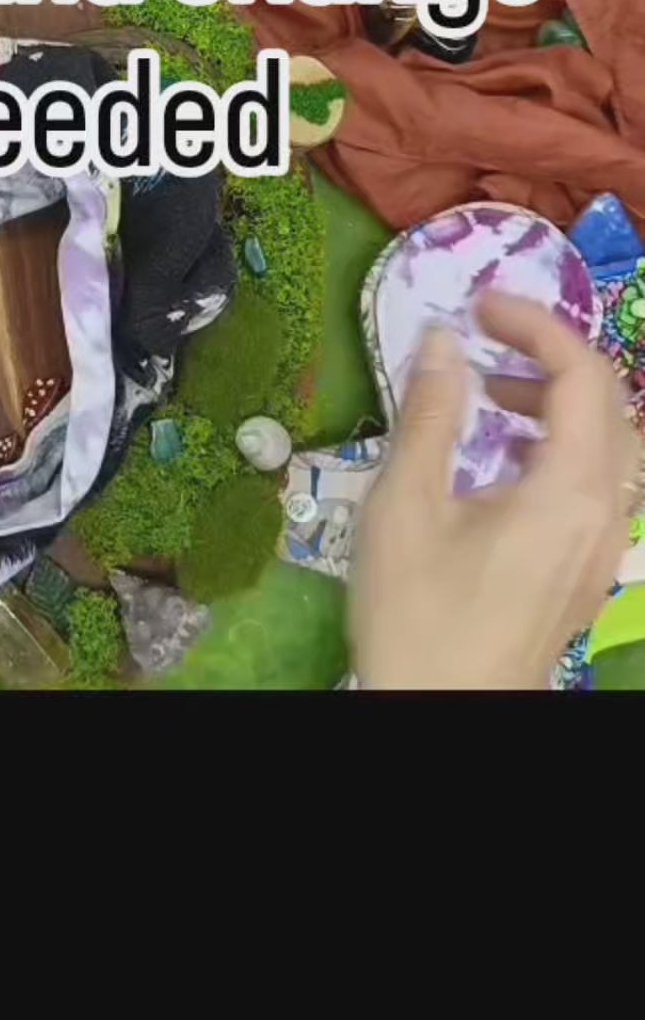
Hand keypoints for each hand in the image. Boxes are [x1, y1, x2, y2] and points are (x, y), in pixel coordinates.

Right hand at [352, 290, 636, 690]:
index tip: (478, 307)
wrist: (441, 713)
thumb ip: (430, 414)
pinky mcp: (589, 573)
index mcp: (571, 488)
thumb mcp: (404, 506)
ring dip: (562, 407)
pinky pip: (601, 488)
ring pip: (614, 449)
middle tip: (485, 347)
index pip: (585, 373)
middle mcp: (606, 513)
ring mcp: (605, 548)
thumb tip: (443, 339)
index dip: (536, 324)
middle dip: (552, 360)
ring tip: (492, 402)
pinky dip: (564, 451)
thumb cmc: (418, 614)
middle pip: (613, 405)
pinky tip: (503, 466)